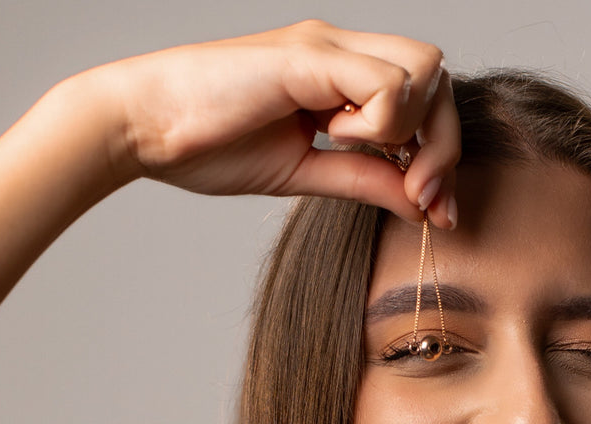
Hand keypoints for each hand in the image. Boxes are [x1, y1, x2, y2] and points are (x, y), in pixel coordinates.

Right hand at [85, 20, 458, 224]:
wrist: (146, 129)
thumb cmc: (209, 146)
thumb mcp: (306, 174)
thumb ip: (364, 181)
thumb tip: (420, 205)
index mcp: (341, 73)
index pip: (426, 97)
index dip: (443, 154)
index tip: (435, 211)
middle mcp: (342, 49)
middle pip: (439, 77)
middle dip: (444, 147)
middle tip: (420, 198)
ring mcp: (327, 46)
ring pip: (424, 70)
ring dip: (410, 129)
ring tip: (357, 153)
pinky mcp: (308, 57)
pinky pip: (385, 84)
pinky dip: (379, 122)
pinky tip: (338, 137)